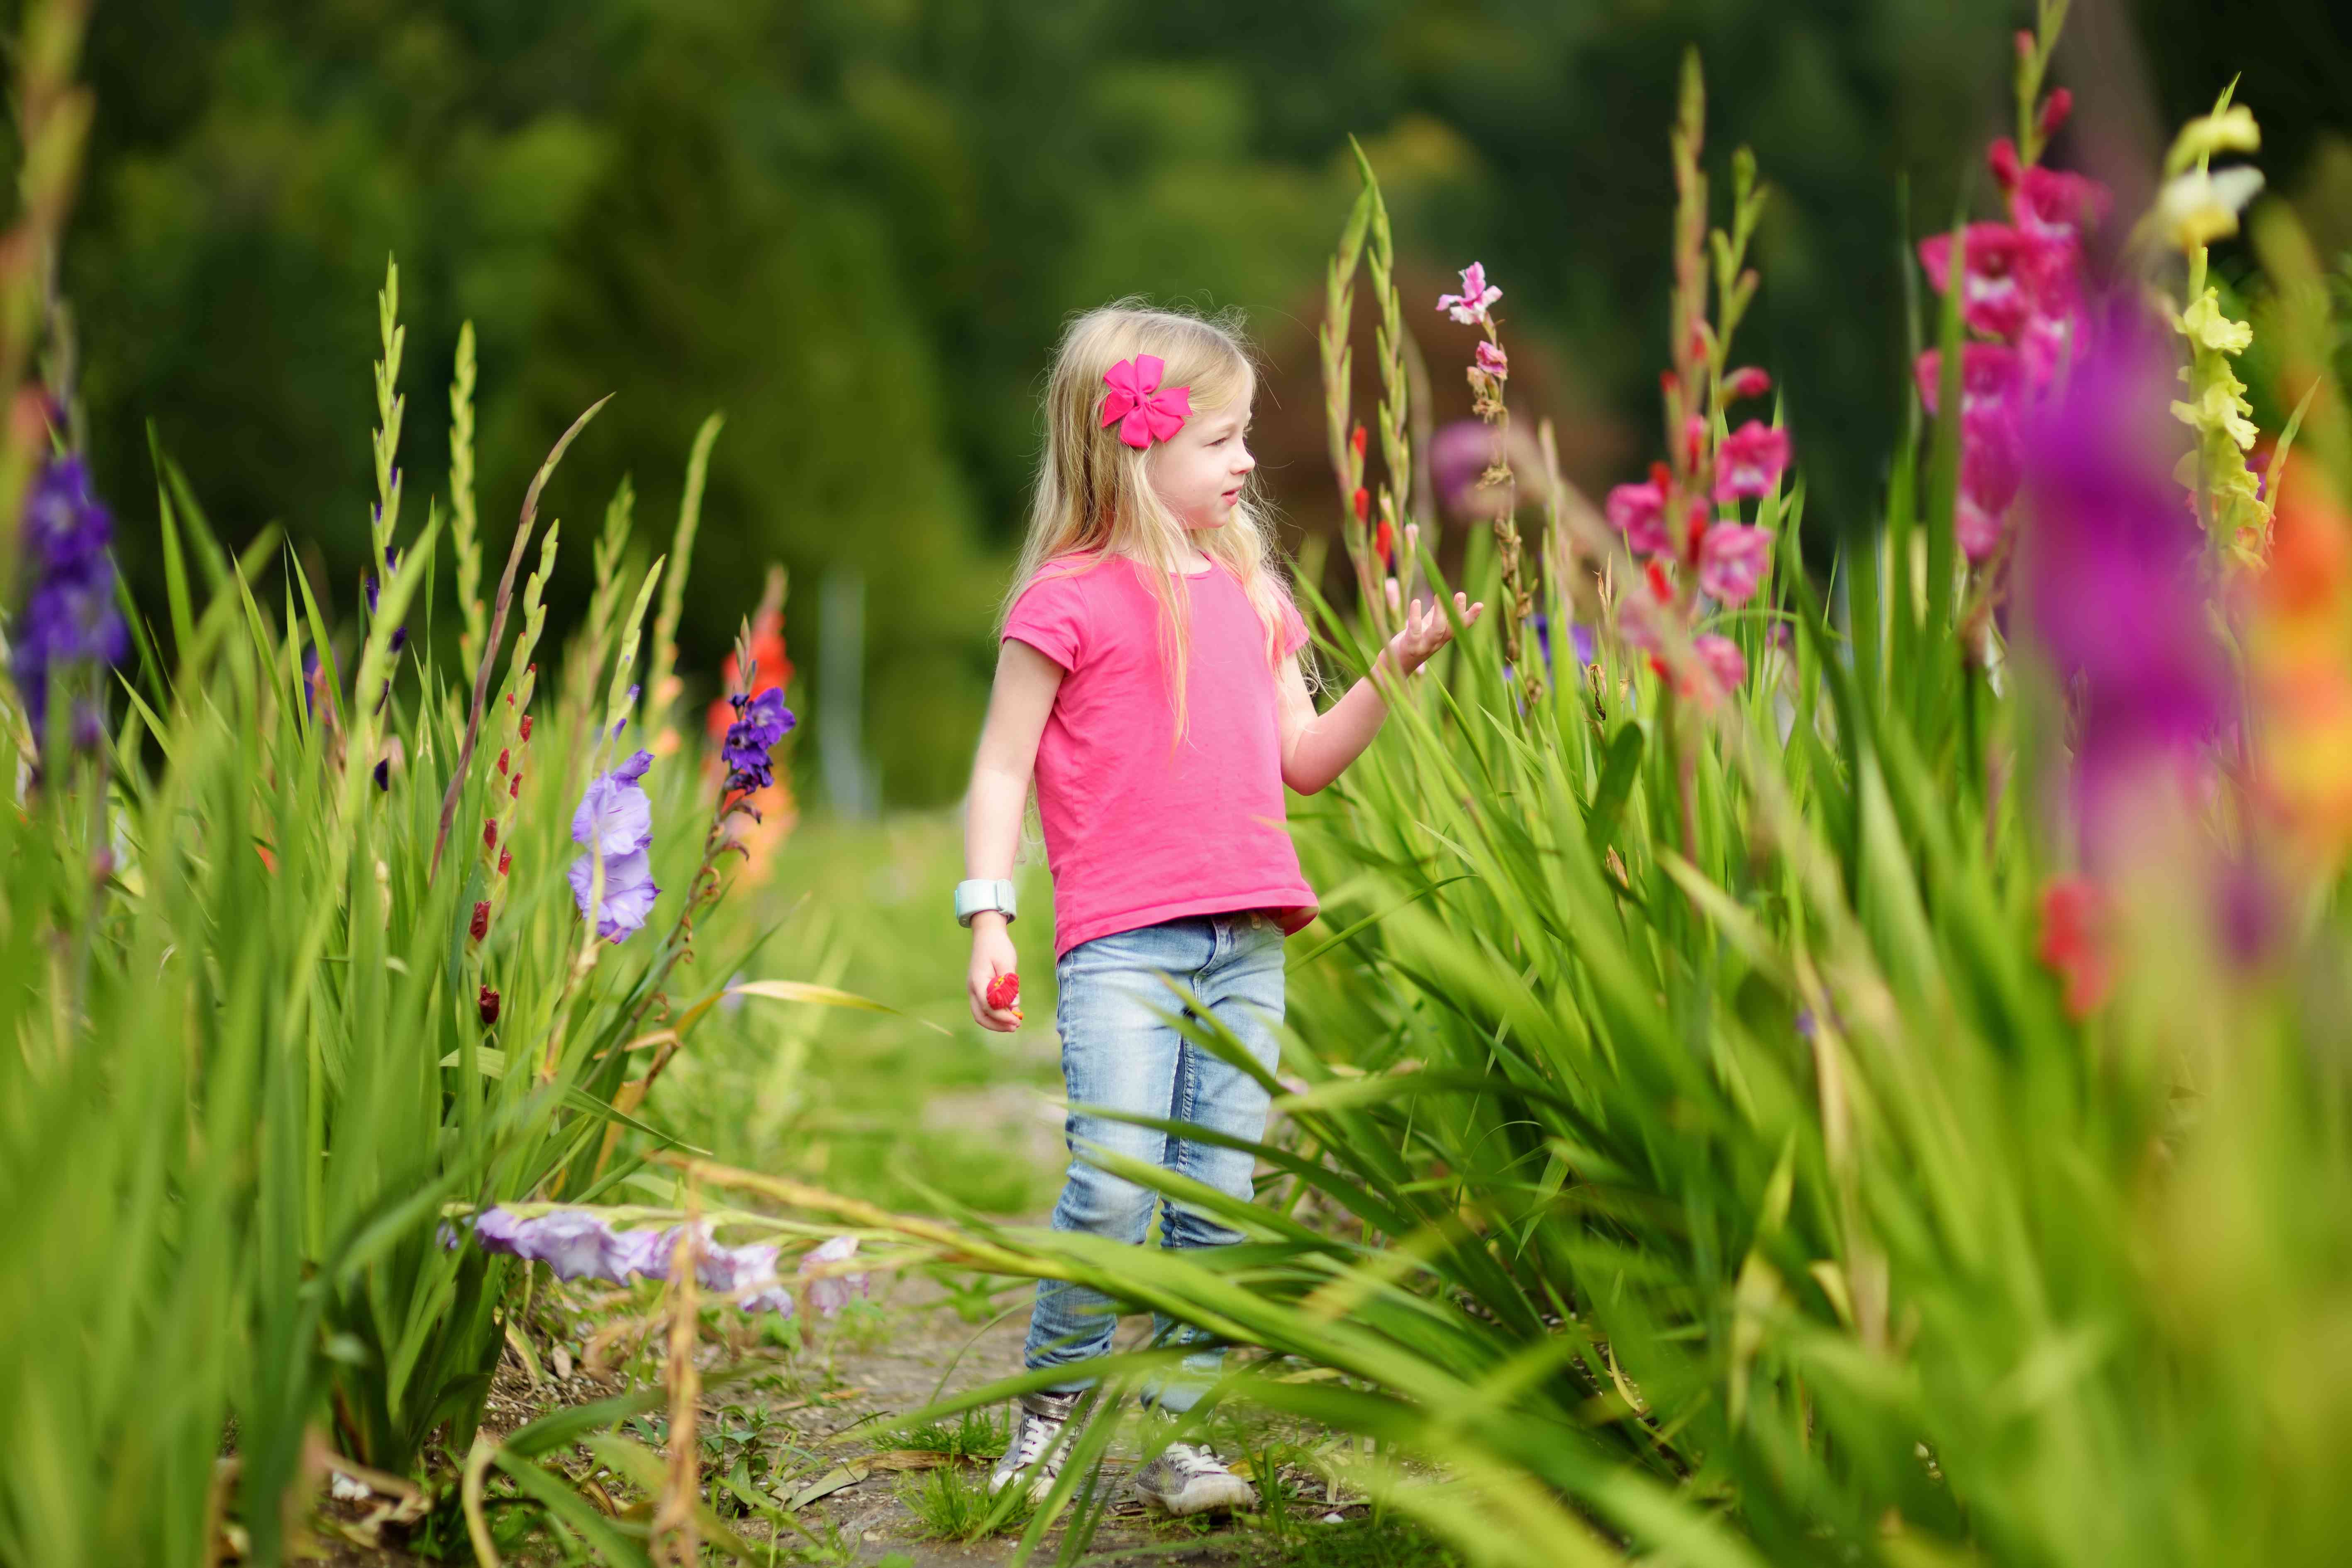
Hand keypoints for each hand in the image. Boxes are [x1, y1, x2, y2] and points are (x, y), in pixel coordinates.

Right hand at [967, 917, 1022, 1031]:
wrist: (987, 934)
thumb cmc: (998, 946)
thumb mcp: (1007, 962)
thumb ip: (1010, 985)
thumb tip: (1014, 1005)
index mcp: (978, 981)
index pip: (988, 1006)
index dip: (1002, 1016)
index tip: (1017, 1021)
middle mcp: (973, 988)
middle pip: (981, 1015)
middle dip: (998, 1024)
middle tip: (1015, 1026)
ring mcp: (974, 990)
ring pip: (981, 1014)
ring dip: (996, 1022)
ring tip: (1014, 1024)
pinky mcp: (980, 989)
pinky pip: (985, 1007)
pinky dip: (996, 1014)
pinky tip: (1011, 1014)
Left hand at [1379, 588, 1483, 677]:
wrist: (1393, 666)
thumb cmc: (1410, 644)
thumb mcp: (1424, 629)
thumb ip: (1433, 616)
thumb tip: (1441, 598)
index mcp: (1442, 639)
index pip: (1459, 628)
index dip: (1470, 617)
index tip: (1480, 605)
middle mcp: (1436, 644)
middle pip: (1451, 629)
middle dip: (1458, 612)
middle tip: (1461, 594)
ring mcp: (1423, 646)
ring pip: (1436, 631)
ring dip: (1440, 613)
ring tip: (1439, 594)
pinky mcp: (1409, 646)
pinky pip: (1414, 631)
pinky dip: (1415, 616)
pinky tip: (1416, 602)